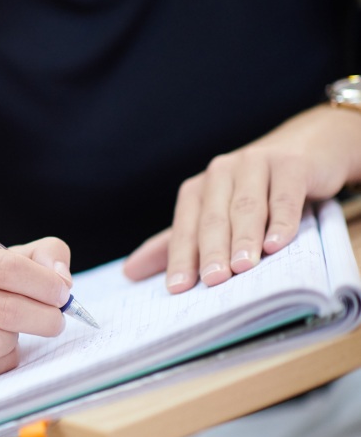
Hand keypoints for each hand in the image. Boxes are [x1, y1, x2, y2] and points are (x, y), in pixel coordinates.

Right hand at [0, 237, 71, 393]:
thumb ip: (41, 255)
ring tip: (12, 335)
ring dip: (15, 343)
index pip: (6, 267)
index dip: (45, 282)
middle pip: (5, 309)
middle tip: (55, 321)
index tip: (62, 294)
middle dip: (44, 317)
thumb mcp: (1, 263)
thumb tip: (60, 279)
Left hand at [125, 107, 360, 291]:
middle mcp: (220, 173)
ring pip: (245, 207)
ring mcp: (254, 164)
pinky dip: (281, 221)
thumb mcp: (217, 213)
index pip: (185, 229)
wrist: (307, 147)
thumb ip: (178, 243)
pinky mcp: (290, 164)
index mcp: (197, 190)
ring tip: (242, 267)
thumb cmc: (257, 190)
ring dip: (243, 238)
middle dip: (210, 251)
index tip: (177, 288)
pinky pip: (284, 196)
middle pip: (213, 219)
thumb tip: (129, 272)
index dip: (180, 258)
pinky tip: (276, 243)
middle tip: (212, 281)